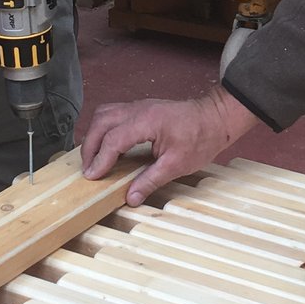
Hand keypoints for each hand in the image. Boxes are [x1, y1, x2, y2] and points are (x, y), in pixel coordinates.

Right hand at [82, 85, 256, 204]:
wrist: (216, 118)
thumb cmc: (202, 137)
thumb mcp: (177, 165)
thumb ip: (150, 180)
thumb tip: (130, 197)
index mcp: (147, 121)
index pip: (114, 139)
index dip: (100, 159)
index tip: (92, 176)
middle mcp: (139, 109)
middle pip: (101, 122)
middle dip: (90, 146)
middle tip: (88, 169)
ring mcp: (139, 106)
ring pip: (103, 114)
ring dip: (94, 135)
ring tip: (93, 158)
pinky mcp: (141, 109)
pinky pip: (113, 114)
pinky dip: (104, 130)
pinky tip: (107, 147)